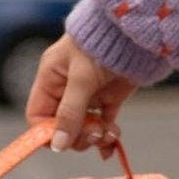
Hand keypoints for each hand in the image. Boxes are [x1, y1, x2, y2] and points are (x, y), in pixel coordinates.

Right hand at [27, 34, 139, 155]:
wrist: (138, 31)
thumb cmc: (103, 43)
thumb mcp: (82, 77)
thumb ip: (71, 112)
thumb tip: (59, 145)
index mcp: (51, 79)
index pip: (39, 115)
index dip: (48, 133)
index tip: (63, 142)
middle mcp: (67, 89)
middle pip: (62, 126)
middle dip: (77, 135)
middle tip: (94, 133)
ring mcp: (89, 94)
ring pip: (84, 128)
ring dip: (95, 137)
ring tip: (108, 134)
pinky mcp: (110, 98)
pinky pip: (103, 124)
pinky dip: (107, 137)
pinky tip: (111, 147)